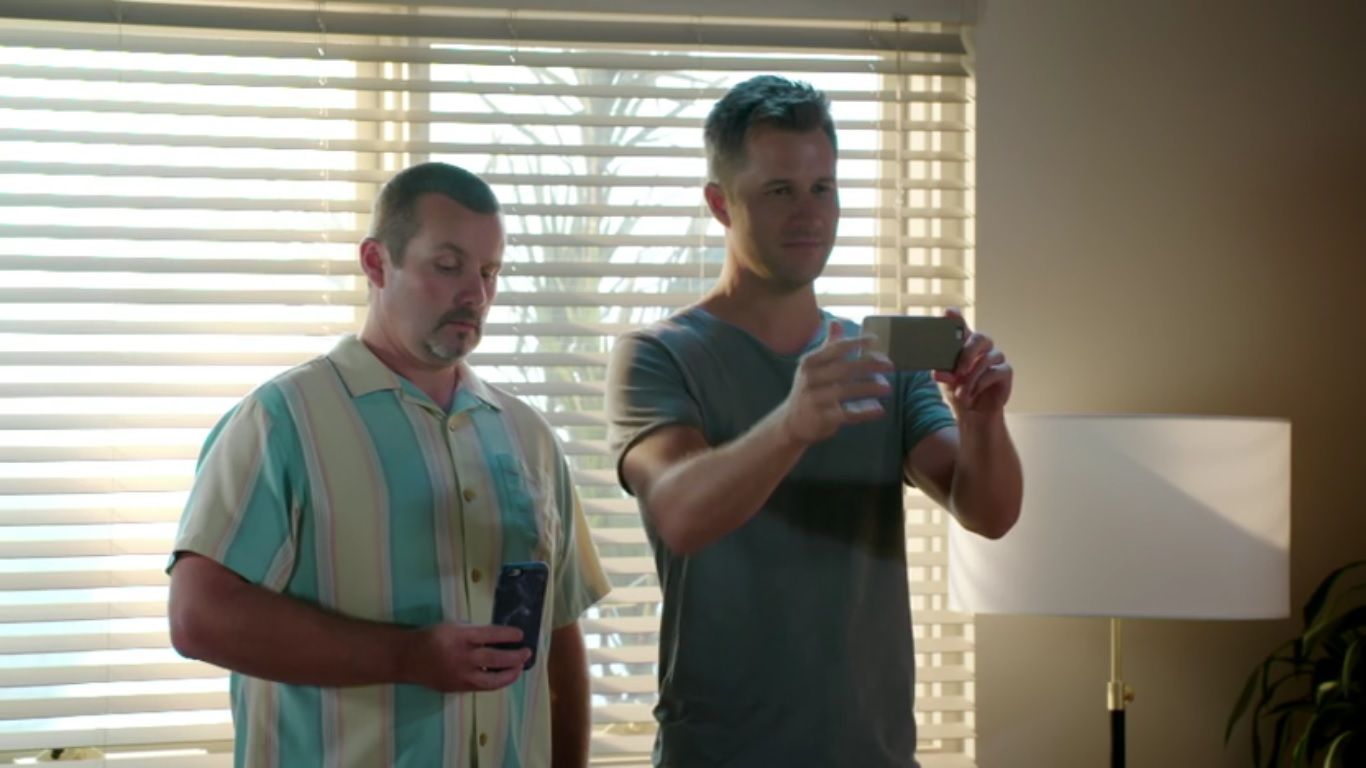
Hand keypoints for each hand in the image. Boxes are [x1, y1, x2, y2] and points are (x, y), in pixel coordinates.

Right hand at [401, 623, 531, 692]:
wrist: (408, 658)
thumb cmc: (432, 637)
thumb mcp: (453, 626)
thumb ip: (474, 631)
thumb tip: (498, 636)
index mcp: (460, 637)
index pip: (491, 635)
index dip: (508, 635)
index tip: (521, 634)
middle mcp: (462, 657)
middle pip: (495, 659)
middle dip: (515, 656)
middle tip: (527, 652)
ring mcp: (460, 675)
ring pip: (491, 680)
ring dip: (510, 674)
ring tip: (520, 668)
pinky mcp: (458, 688)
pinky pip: (482, 687)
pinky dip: (496, 682)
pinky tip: (504, 677)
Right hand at [779, 321, 893, 443]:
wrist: (791, 422)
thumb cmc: (809, 390)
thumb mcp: (813, 367)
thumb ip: (828, 346)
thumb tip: (836, 322)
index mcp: (809, 363)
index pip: (835, 349)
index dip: (856, 343)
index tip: (875, 341)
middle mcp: (810, 379)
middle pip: (843, 369)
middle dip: (869, 365)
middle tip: (890, 365)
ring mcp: (814, 399)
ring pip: (846, 391)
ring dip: (869, 388)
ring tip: (888, 387)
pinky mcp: (821, 418)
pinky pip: (847, 414)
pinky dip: (864, 412)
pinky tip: (880, 410)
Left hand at [933, 308, 1012, 413]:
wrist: (973, 414)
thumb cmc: (959, 391)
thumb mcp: (947, 382)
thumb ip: (944, 373)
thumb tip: (937, 372)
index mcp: (965, 345)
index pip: (962, 326)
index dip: (956, 317)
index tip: (948, 313)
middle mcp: (982, 348)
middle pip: (980, 337)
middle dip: (967, 353)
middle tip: (958, 371)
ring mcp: (996, 358)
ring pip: (986, 359)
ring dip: (971, 378)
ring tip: (960, 393)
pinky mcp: (1006, 372)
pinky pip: (995, 372)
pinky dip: (981, 384)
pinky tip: (972, 394)